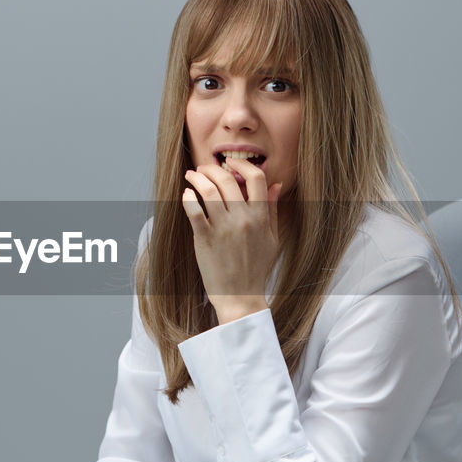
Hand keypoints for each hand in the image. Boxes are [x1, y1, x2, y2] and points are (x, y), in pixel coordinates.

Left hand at [182, 158, 281, 324]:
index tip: (231, 164)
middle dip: (213, 168)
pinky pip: (194, 210)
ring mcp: (224, 229)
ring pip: (209, 191)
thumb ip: (272, 210)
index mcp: (261, 217)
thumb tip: (275, 185)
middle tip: (203, 168)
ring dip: (197, 178)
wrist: (241, 297)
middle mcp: (244, 220)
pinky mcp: (206, 239)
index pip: (256, 178)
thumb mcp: (271, 238)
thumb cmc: (256, 268)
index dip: (242, 166)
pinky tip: (186, 195)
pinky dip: (188, 198)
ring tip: (192, 177)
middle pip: (228, 180)